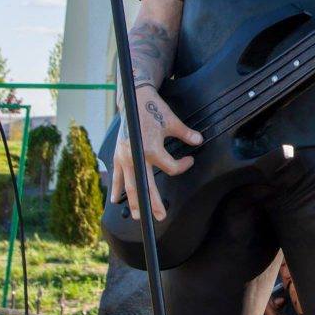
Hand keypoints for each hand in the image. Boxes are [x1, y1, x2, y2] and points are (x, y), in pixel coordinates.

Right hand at [110, 85, 202, 220]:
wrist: (134, 98)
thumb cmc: (154, 109)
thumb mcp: (173, 121)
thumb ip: (186, 134)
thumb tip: (199, 141)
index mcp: (151, 149)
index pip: (170, 167)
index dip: (183, 166)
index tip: (190, 160)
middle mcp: (136, 156)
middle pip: (146, 186)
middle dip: (153, 203)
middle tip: (160, 217)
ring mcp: (124, 156)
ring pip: (129, 185)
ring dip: (134, 201)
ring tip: (139, 216)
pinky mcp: (117, 154)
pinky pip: (116, 174)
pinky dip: (116, 187)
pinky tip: (116, 200)